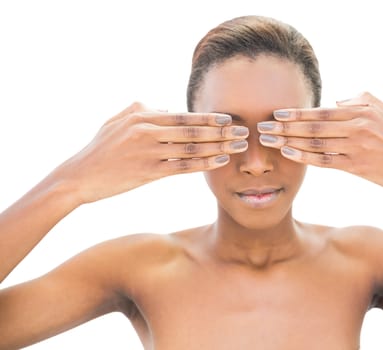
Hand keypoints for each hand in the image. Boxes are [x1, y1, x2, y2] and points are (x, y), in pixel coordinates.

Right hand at [57, 102, 248, 202]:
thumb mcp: (117, 121)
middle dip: (221, 131)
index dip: (208, 118)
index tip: (229, 118)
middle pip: (193, 131)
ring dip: (218, 147)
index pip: (183, 116)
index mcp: (142, 116)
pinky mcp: (147, 172)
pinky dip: (204, 164)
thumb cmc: (100, 149)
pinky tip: (220, 161)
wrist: (78, 176)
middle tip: (244, 131)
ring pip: (191, 148)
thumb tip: (168, 108)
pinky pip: (182, 167)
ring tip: (238, 146)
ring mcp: (148, 152)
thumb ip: (143, 110)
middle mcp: (147, 131)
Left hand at [257, 92, 382, 196]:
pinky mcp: (356, 166)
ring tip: (268, 140)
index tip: (277, 112)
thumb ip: (362, 100)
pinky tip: (288, 153)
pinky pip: (324, 161)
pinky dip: (304, 157)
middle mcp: (357, 128)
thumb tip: (336, 100)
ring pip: (315, 144)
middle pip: (313, 127)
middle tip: (262, 125)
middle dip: (285, 126)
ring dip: (288, 141)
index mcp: (363, 112)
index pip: (323, 112)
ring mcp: (356, 148)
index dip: (298, 113)